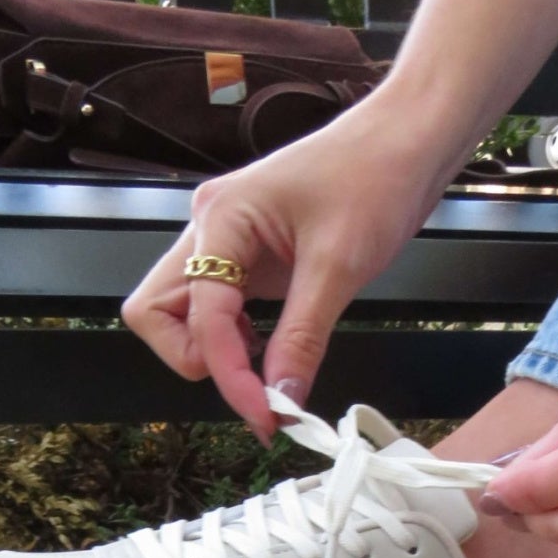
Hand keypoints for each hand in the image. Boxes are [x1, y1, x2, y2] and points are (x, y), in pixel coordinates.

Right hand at [121, 103, 441, 441]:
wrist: (402, 143)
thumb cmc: (373, 178)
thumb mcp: (339, 267)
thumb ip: (303, 339)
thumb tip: (282, 399)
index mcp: (221, 218)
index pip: (200, 316)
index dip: (226, 373)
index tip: (264, 414)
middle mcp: (209, 227)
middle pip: (155, 311)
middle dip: (195, 359)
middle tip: (251, 387)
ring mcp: (223, 241)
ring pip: (181, 313)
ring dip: (213, 352)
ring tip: (267, 370)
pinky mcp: (245, 255)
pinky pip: (217, 308)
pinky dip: (235, 340)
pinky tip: (272, 347)